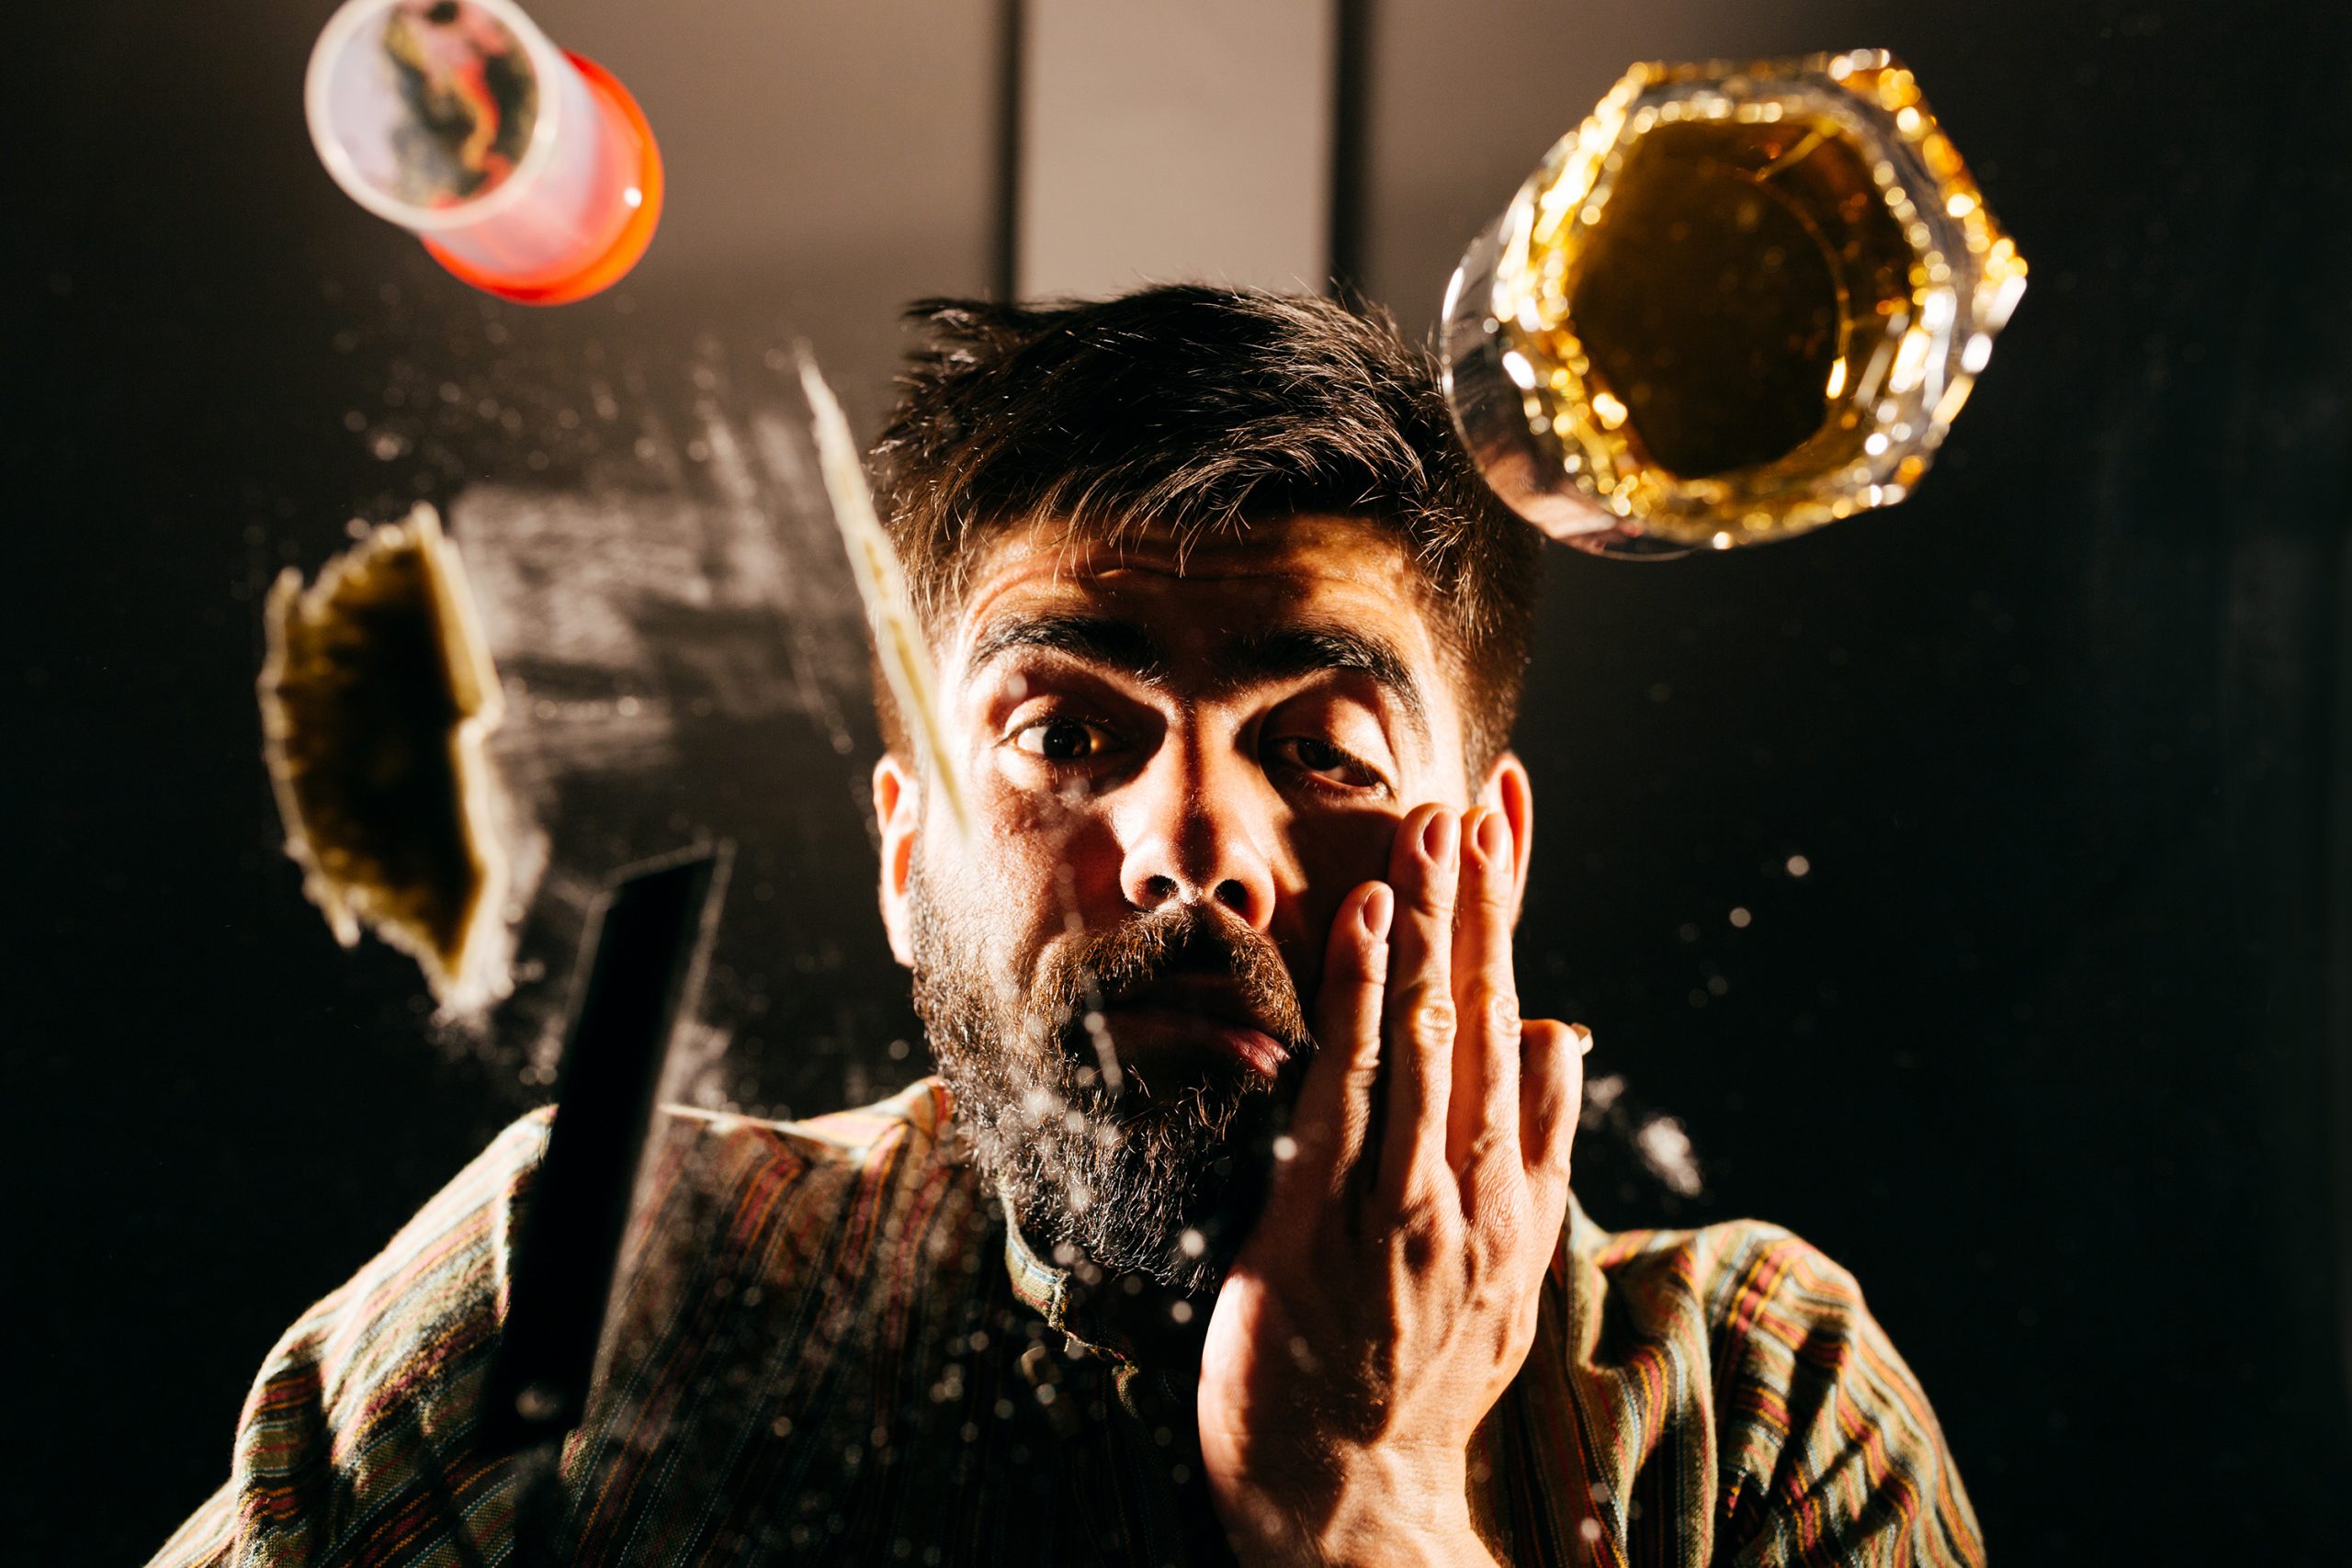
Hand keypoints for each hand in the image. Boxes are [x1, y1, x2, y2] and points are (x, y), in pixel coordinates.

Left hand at [1197, 804, 1584, 1566]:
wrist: (1353, 1490)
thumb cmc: (1413, 1372)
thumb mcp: (1507, 1264)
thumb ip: (1538, 1146)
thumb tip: (1565, 1031)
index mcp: (1516, 1180)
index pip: (1520, 1008)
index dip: (1514, 908)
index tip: (1511, 813)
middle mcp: (1481, 1180)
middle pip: (1490, 1009)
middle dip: (1487, 897)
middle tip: (1482, 795)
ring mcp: (1414, 1199)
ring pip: (1432, 1033)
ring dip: (1433, 922)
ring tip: (1435, 825)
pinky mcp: (1339, 1218)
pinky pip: (1354, 1082)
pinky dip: (1366, 992)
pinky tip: (1365, 916)